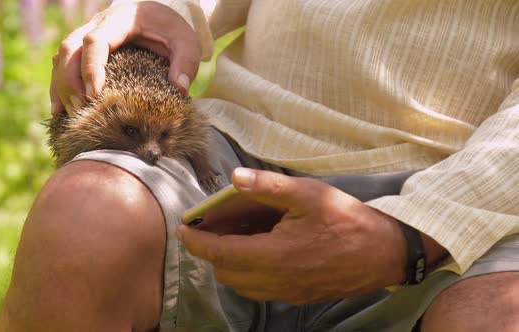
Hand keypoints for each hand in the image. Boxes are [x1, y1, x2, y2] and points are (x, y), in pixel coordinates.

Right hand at [50, 1, 201, 115]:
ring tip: (72, 115)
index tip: (95, 95)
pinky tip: (59, 111)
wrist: (161, 16)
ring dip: (62, 87)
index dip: (91, 68)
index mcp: (120, 19)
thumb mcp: (187, 43)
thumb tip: (180, 89)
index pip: (95, 41)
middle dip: (71, 81)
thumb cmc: (173, 31)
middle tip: (83, 109)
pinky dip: (59, 88)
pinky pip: (62, 65)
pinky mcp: (83, 50)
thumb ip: (186, 63)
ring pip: (61, 58)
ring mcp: (86, 35)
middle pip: (70, 49)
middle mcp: (97, 24)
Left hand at [177, 168, 409, 304]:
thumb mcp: (308, 194)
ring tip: (234, 236)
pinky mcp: (298, 296)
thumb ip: (268, 187)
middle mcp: (276, 280)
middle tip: (209, 228)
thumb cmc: (347, 220)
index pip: (220, 252)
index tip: (182, 230)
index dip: (197, 241)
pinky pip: (259, 290)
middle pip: (226, 272)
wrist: (385, 252)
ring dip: (228, 264)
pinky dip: (247, 273)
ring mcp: (287, 292)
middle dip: (210, 252)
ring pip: (241, 285)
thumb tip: (234, 178)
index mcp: (274, 255)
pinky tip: (258, 250)